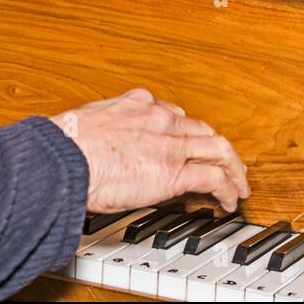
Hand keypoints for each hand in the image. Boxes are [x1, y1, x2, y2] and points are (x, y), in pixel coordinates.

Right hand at [50, 88, 249, 213]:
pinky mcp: (174, 172)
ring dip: (233, 167)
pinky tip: (229, 200)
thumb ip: (107, 129)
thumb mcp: (89, 123)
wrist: (65, 158)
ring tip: (238, 183)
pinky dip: (227, 187)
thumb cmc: (66, 146)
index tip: (188, 144)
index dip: (186, 132)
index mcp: (138, 103)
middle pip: (202, 129)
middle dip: (217, 147)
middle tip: (226, 162)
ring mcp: (170, 143)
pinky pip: (213, 178)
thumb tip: (105, 145)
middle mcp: (159, 117)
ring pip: (218, 149)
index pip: (174, 114)